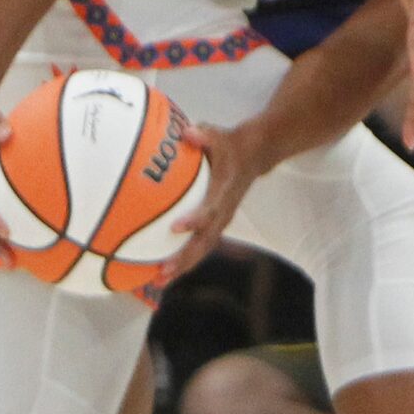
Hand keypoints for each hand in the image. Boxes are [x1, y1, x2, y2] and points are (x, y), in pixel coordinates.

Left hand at [156, 123, 266, 285]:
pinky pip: (201, 246)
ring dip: (183, 265)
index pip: (211, 209)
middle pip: (205, 241)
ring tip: (159, 280)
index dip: (195, 220)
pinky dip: (185, 260)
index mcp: (224, 191)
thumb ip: (203, 135)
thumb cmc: (231, 146)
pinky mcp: (217, 224)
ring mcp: (221, 220)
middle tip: (162, 271)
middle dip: (185, 258)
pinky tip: (164, 270)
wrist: (255, 155)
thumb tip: (187, 132)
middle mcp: (224, 211)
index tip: (175, 228)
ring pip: (203, 249)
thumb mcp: (219, 135)